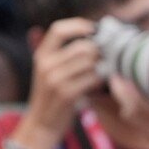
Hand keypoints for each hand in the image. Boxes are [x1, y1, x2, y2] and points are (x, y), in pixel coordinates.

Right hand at [27, 17, 103, 131]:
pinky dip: (101, 79)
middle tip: (107, 56)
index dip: (78, 25)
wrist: (42, 123)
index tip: (94, 29)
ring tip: (104, 70)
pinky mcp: (66, 94)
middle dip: (99, 50)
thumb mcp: (49, 70)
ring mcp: (55, 80)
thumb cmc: (53, 94)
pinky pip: (93, 78)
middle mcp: (46, 65)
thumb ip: (64, 54)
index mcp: (41, 55)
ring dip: (102, 65)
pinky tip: (101, 83)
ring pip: (90, 62)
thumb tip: (92, 35)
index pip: (58, 29)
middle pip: (82, 46)